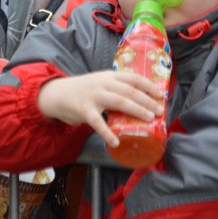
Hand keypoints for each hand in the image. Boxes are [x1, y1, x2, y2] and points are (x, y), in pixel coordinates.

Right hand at [37, 71, 163, 147]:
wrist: (57, 94)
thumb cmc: (83, 91)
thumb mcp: (100, 84)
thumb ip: (116, 89)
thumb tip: (139, 102)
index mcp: (109, 76)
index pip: (133, 78)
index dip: (148, 86)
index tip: (161, 95)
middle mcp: (103, 83)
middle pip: (129, 90)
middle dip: (146, 100)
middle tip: (159, 111)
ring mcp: (94, 96)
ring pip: (119, 101)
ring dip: (136, 110)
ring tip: (148, 119)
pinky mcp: (84, 110)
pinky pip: (98, 122)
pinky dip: (107, 132)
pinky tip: (115, 142)